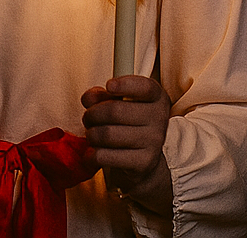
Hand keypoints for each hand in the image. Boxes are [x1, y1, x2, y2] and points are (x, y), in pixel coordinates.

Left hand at [80, 75, 172, 212]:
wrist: (144, 161)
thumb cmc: (128, 124)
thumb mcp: (118, 103)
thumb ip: (101, 96)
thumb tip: (88, 99)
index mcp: (157, 97)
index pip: (145, 87)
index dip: (125, 84)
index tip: (109, 86)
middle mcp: (159, 118)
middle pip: (114, 111)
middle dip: (92, 114)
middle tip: (87, 118)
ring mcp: (154, 141)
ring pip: (107, 134)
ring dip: (91, 135)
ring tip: (92, 135)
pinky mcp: (144, 162)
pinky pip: (105, 156)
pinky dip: (92, 155)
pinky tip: (92, 153)